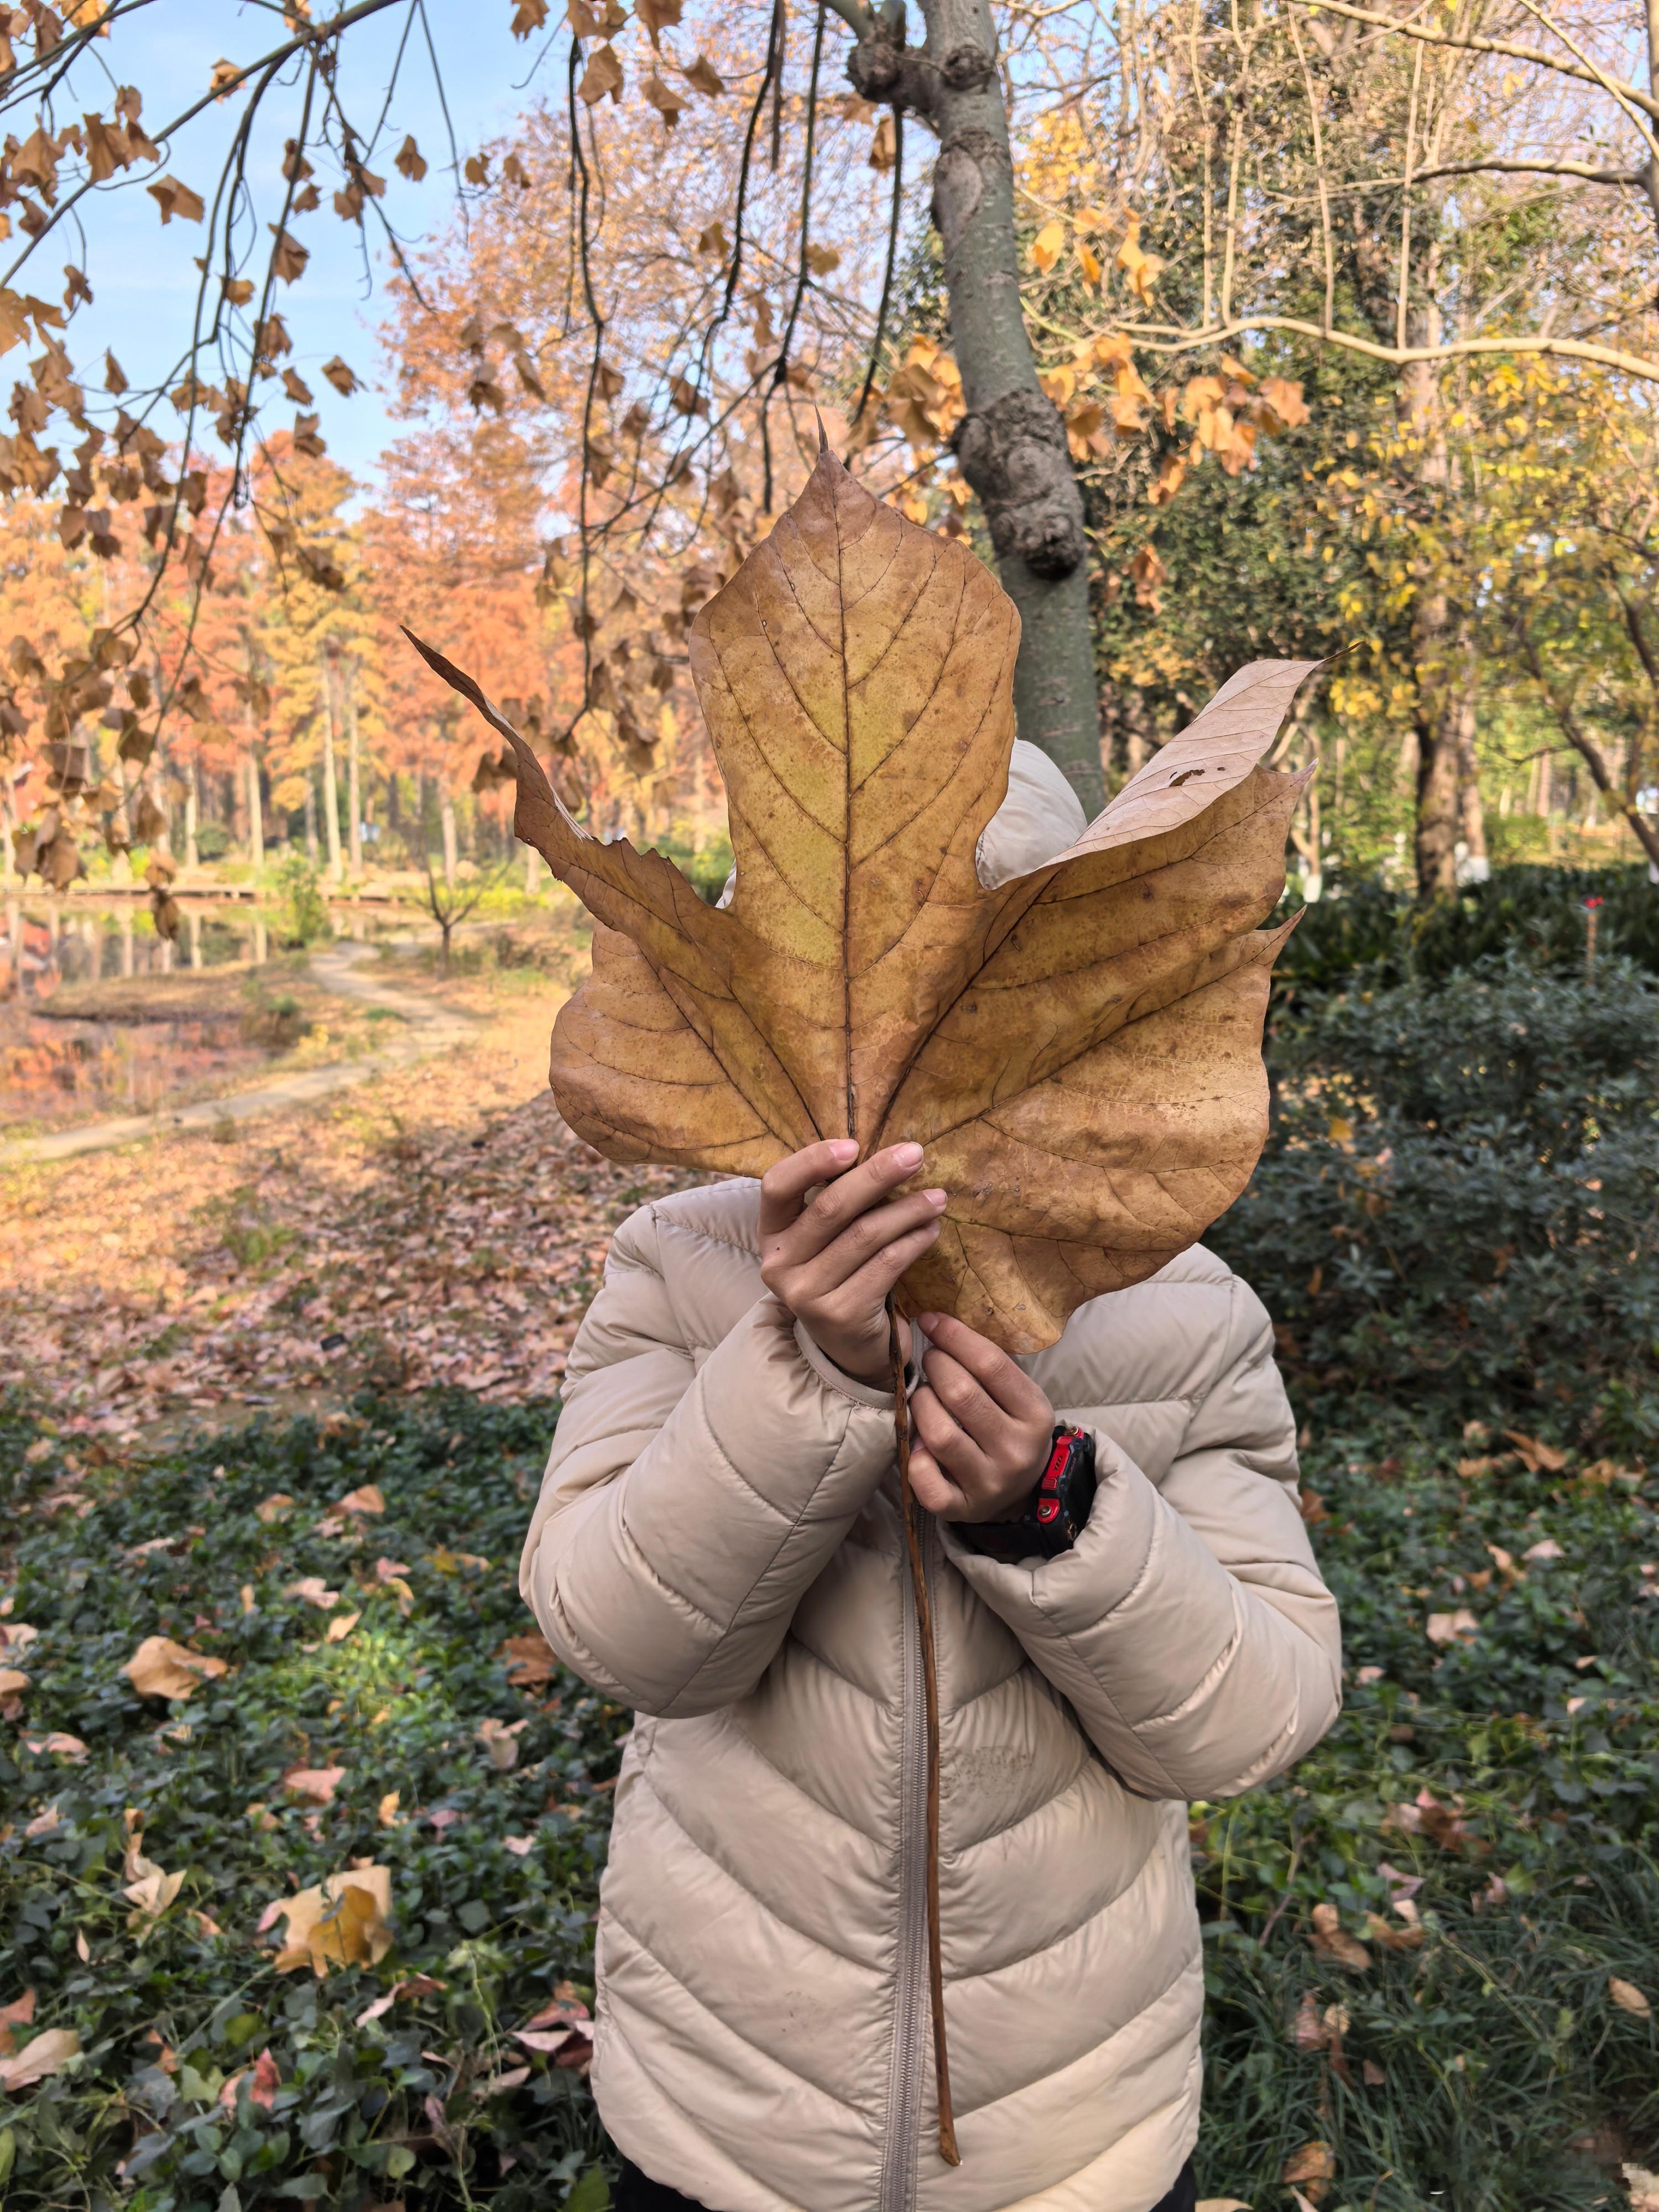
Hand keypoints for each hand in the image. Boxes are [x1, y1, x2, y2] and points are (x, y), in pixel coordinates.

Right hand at [759, 1139, 946, 1385]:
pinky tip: (931, 1230)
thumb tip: (884, 1153)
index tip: (854, 1145)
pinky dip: (913, 1243)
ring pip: (864, 1236)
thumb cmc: (840, 1273)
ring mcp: (806, 1294)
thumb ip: (835, 1199)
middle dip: (877, 1175)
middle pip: (829, 1208)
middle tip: (916, 1155)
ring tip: (937, 1198)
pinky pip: (885, 1266)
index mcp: (769, 1233)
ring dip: (907, 1210)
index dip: (812, 1160)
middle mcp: (777, 1264)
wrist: (848, 1345)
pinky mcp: (840, 1315)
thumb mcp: (823, 1238)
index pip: (777, 1185)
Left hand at [907, 1312, 1054, 1522]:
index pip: (991, 1365)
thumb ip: (989, 1365)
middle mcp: (1016, 1451)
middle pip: (961, 1395)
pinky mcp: (961, 1509)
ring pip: (939, 1434)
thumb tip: (939, 1320)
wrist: (1019, 1492)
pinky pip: (926, 1481)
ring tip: (923, 1396)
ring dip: (921, 1405)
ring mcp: (989, 1483)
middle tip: (929, 1359)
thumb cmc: (1010, 1428)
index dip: (954, 1336)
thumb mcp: (1017, 1397)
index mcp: (1036, 1415)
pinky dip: (915, 1458)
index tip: (930, 1319)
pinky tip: (919, 1442)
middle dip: (935, 1366)